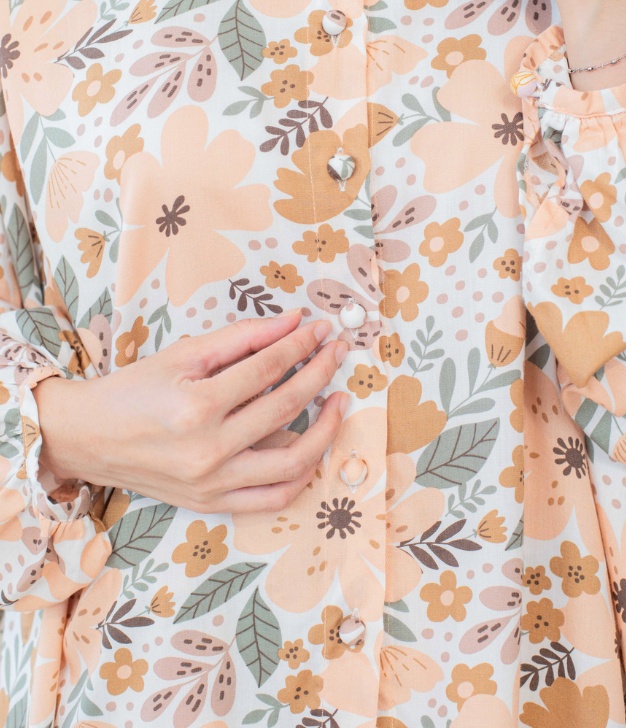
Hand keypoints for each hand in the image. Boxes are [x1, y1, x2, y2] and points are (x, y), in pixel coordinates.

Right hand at [34, 309, 348, 514]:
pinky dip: (301, 473)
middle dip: (320, 373)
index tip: (321, 329)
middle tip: (336, 352)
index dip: (300, 345)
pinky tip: (313, 445)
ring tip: (336, 401)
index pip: (267, 368)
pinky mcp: (213, 504)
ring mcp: (213, 484)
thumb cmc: (135, 390)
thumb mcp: (184, 353)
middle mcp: (208, 450)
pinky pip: (274, 498)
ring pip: (292, 462)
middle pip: (286, 407)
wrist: (88, 438)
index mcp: (196, 406)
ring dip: (325, 429)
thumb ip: (242, 337)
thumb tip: (293, 322)